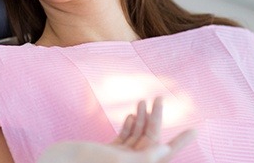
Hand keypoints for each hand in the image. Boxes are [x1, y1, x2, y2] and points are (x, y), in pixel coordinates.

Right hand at [37, 97, 195, 162]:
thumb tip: (166, 151)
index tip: (196, 130)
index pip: (164, 154)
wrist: (57, 162)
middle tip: (161, 97)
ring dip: (143, 118)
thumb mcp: (117, 160)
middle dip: (156, 119)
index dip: (181, 142)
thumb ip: (143, 157)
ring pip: (137, 137)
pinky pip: (124, 139)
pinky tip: (133, 113)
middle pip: (150, 141)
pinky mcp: (107, 152)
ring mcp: (118, 159)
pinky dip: (129, 125)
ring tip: (147, 100)